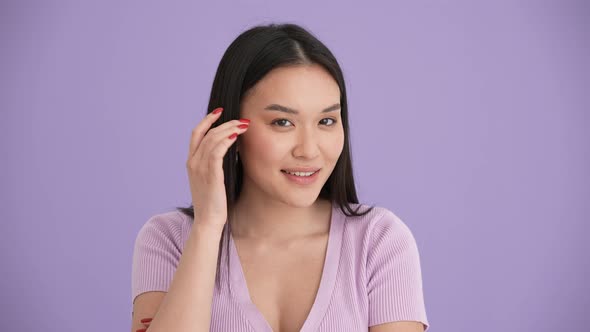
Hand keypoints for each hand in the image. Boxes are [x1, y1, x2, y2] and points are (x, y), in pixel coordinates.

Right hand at [186, 107, 248, 227]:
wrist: (208, 220)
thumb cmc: (214, 201)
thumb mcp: (212, 178)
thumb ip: (216, 163)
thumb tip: (231, 148)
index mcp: (191, 162)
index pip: (196, 133)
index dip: (207, 120)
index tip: (220, 112)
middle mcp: (193, 162)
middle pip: (206, 133)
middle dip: (224, 123)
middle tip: (241, 120)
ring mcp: (200, 168)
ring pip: (213, 139)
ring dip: (229, 129)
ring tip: (243, 126)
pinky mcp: (211, 174)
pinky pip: (217, 151)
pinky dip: (227, 141)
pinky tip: (236, 137)